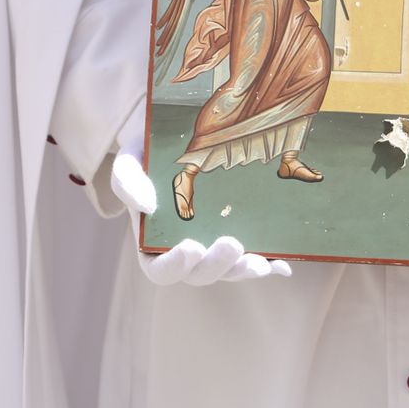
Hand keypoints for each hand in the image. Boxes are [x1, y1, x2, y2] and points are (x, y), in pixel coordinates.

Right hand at [108, 102, 290, 284]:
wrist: (175, 133)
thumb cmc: (147, 150)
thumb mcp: (130, 159)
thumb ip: (127, 182)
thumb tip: (146, 206)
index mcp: (152, 241)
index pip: (159, 270)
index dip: (174, 267)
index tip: (190, 247)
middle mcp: (185, 248)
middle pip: (199, 274)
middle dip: (217, 266)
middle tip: (232, 244)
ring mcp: (214, 243)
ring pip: (229, 270)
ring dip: (243, 271)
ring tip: (259, 263)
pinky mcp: (241, 233)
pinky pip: (256, 257)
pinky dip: (270, 264)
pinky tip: (281, 266)